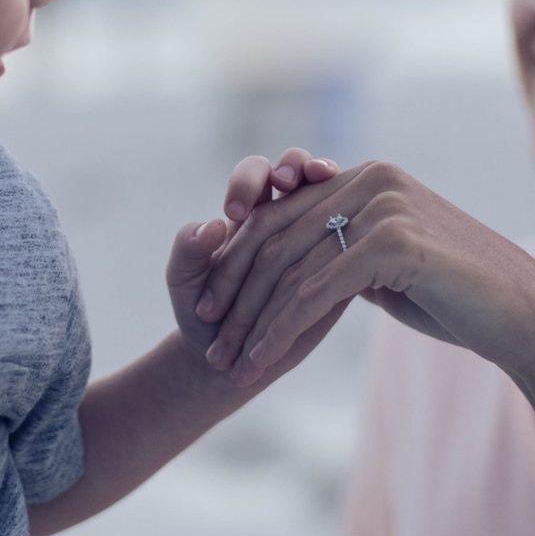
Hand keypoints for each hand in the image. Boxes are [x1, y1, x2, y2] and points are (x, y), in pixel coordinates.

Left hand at [167, 148, 338, 359]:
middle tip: (284, 185)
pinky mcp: (345, 273)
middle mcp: (289, 217)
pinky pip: (350, 255)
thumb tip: (212, 224)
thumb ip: (186, 249)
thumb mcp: (184, 281)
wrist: (232, 365)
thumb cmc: (203, 313)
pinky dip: (333, 262)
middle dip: (294, 170)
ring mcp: (322, 241)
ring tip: (300, 229)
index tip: (234, 212)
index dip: (249, 180)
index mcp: (251, 209)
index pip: (257, 172)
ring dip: (313, 215)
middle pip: (302, 172)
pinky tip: (313, 282)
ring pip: (334, 202)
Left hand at [198, 160, 534, 385]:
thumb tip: (306, 259)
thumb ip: (347, 249)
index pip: (277, 213)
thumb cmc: (455, 295)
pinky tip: (260, 360)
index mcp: (364, 177)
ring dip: (250, 321)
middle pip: (273, 238)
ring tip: (227, 363)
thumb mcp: (387, 264)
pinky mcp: (393, 241)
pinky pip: (316, 291)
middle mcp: (368, 179)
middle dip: (233, 292)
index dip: (235, 258)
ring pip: (289, 268)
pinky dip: (279, 329)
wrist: (524, 317)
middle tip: (208, 339)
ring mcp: (382, 205)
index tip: (211, 303)